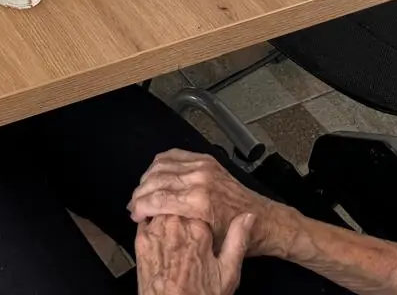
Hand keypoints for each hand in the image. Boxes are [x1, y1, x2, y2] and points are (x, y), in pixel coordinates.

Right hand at [130, 152, 275, 256]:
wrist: (264, 220)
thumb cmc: (239, 236)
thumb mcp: (209, 242)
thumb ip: (180, 229)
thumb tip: (154, 221)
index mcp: (200, 201)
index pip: (158, 198)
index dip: (140, 206)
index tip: (134, 214)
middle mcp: (199, 179)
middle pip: (156, 179)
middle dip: (140, 192)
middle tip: (133, 205)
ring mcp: (203, 166)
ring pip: (161, 164)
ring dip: (147, 177)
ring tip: (141, 191)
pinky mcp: (206, 159)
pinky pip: (175, 155)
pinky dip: (160, 163)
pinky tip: (154, 174)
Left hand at [135, 213, 252, 294]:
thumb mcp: (228, 273)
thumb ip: (238, 240)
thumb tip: (248, 217)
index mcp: (199, 229)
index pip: (200, 203)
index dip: (202, 210)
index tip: (204, 218)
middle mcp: (175, 224)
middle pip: (179, 202)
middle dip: (183, 210)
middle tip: (187, 227)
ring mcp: (156, 230)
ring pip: (161, 206)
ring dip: (166, 212)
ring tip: (174, 231)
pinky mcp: (140, 238)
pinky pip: (145, 218)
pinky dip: (150, 220)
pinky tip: (159, 234)